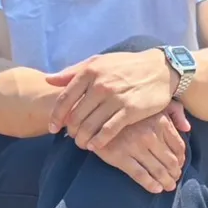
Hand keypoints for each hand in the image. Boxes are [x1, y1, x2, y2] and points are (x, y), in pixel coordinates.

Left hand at [47, 49, 178, 150]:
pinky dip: (98, 142)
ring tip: (81, 143)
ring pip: (90, 126)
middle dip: (70, 130)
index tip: (53, 127)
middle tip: (71, 137)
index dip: (56, 116)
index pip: (64, 98)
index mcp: (90, 71)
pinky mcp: (130, 110)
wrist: (159, 69)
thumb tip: (48, 79)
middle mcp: (101, 84)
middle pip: (75, 116)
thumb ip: (73, 71)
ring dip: (82, 139)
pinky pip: (108, 131)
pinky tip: (94, 146)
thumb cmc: (125, 66)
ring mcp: (115, 98)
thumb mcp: (99, 62)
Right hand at [90, 101, 190, 193]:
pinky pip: (140, 175)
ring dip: (165, 181)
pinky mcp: (119, 156)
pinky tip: (156, 189)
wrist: (95, 110)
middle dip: (174, 173)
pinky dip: (151, 184)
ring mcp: (134, 146)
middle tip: (174, 179)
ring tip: (168, 186)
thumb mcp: (153, 101)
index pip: (178, 146)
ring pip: (157, 170)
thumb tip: (188, 128)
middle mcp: (149, 134)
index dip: (181, 158)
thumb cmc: (129, 106)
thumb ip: (174, 111)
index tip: (179, 164)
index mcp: (160, 121)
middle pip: (170, 161)